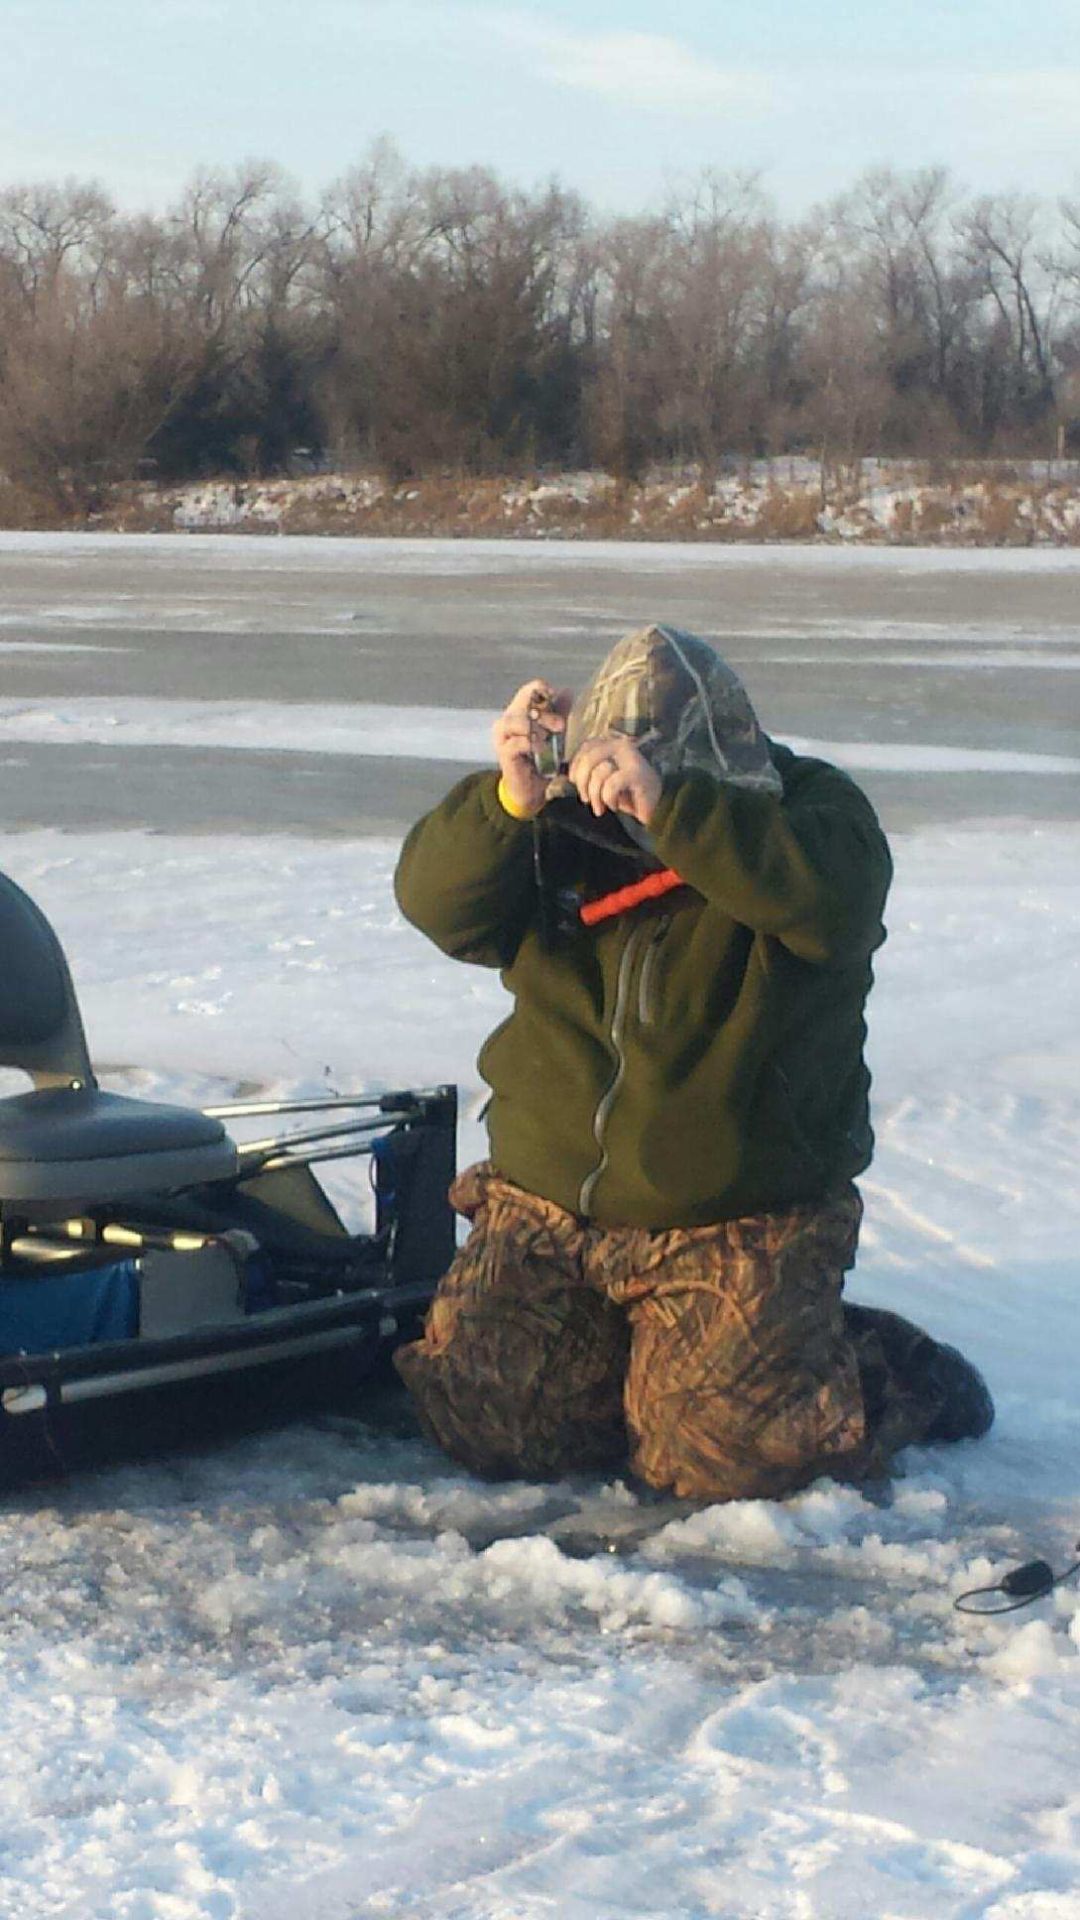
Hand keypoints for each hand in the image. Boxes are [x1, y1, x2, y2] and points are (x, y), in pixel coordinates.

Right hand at [492, 679, 570, 816]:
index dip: (542, 691)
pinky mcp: (504, 753)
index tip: (556, 699)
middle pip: (524, 705)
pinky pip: (517, 742)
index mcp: (518, 712)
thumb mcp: (555, 733)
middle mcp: (507, 721)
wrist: (531, 788)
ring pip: (516, 721)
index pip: (528, 691)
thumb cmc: (542, 759)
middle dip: (546, 714)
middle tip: (561, 726)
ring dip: (536, 727)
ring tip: (547, 738)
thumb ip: (559, 713)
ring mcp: (502, 737)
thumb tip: (568, 691)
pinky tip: (542, 749)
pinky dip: (531, 743)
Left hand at [569, 732, 661, 824]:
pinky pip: (611, 785)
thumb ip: (589, 772)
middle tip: (586, 799)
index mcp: (612, 743)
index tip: (577, 784)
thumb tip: (569, 775)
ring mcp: (631, 757)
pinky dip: (609, 799)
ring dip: (596, 795)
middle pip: (589, 758)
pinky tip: (615, 806)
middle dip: (583, 782)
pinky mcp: (637, 773)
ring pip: (599, 772)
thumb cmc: (628, 795)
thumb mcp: (603, 780)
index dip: (576, 766)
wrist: (656, 808)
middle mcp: (622, 745)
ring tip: (602, 806)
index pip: (585, 747)